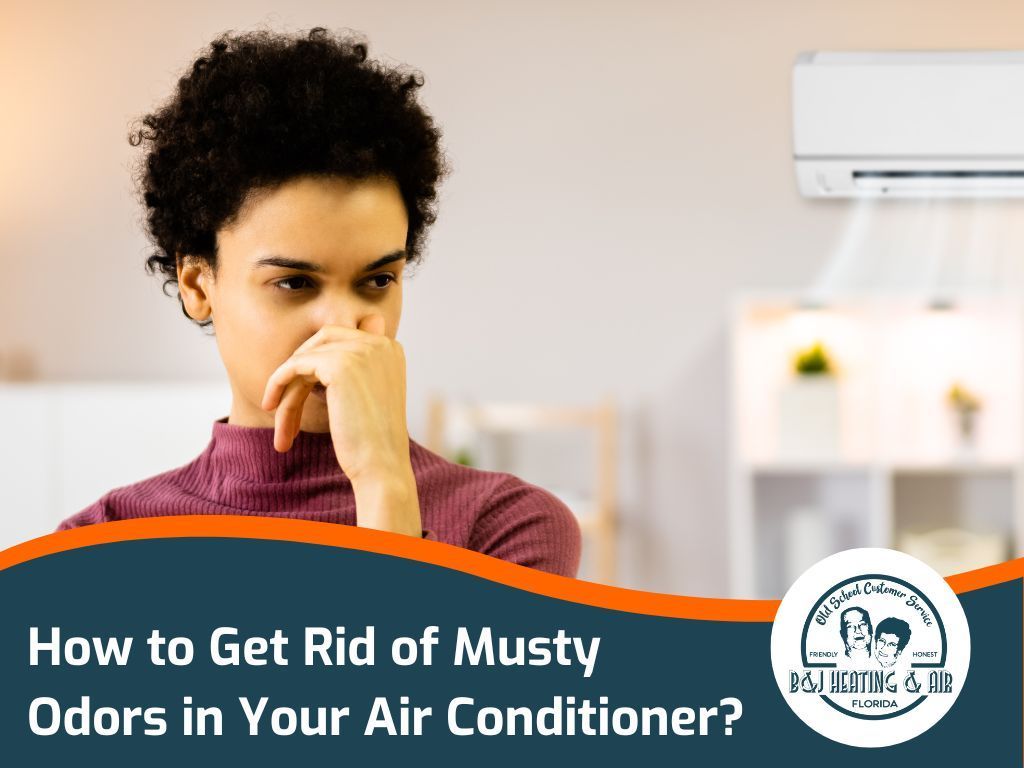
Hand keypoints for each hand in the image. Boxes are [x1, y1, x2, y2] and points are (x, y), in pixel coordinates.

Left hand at [260, 315, 421, 536]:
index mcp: (389, 348)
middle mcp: (379, 343)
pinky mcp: (340, 365)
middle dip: (299, 371)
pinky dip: (278, 383)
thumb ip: (352, 371)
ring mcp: (361, 351)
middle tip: (281, 405)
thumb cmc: (373, 441)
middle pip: (321, 342)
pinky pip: (295, 365)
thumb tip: (312, 359)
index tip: (300, 394)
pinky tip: (271, 406)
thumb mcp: (367, 396)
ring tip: (282, 425)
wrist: (383, 467)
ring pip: (305, 358)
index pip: (339, 340)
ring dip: (288, 389)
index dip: (314, 364)